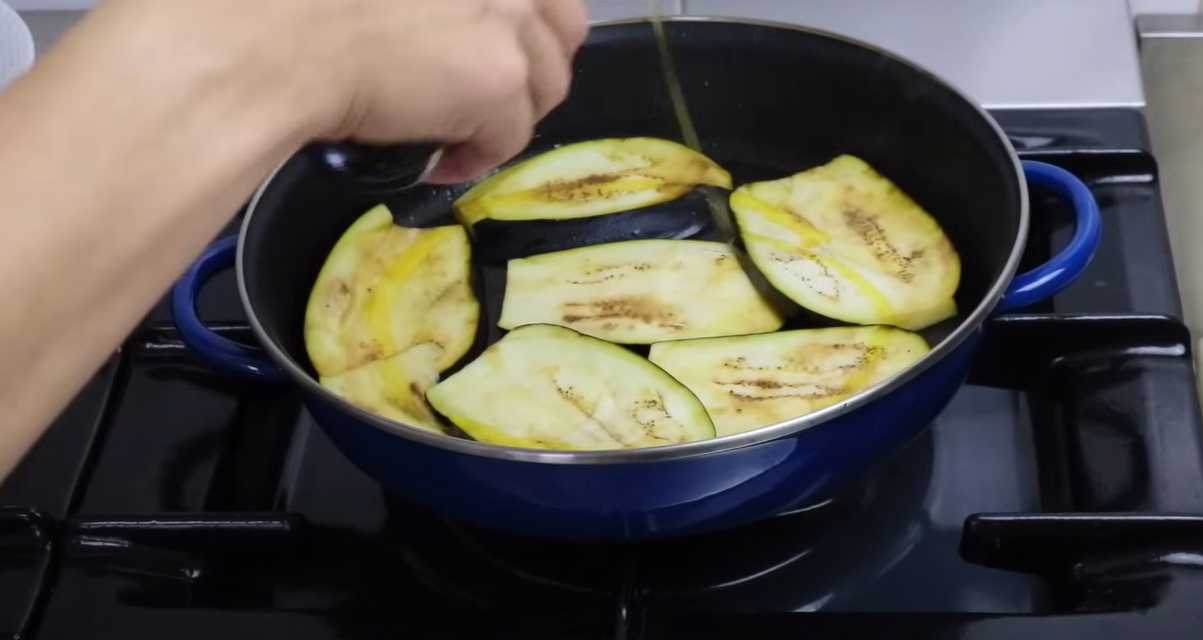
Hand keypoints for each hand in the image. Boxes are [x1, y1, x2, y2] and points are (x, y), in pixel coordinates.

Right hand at [98, 0, 588, 183]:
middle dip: (534, 69)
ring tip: (461, 131)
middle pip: (564, 30)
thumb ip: (434, 4)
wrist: (280, 44)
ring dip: (508, 113)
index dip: (528, 22)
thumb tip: (442, 28)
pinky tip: (440, 160)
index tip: (496, 49)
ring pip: (545, 87)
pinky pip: (512, 137)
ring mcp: (508, 22)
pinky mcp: (499, 79)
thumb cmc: (304, 8)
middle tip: (490, 97)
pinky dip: (479, 157)